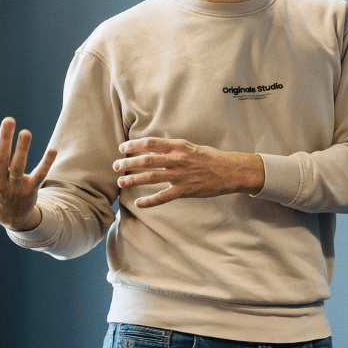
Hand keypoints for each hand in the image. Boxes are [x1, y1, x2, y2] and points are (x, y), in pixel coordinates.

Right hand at [0, 118, 56, 230]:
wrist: (8, 215)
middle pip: (1, 158)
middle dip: (4, 139)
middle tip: (9, 120)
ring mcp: (14, 187)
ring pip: (19, 166)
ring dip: (23, 149)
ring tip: (26, 132)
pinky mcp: (31, 189)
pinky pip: (39, 175)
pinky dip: (46, 163)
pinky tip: (53, 150)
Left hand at [112, 138, 264, 207]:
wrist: (231, 171)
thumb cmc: (212, 158)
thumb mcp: (193, 148)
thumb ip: (174, 149)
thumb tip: (155, 150)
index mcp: (179, 147)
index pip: (150, 143)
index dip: (134, 145)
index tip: (123, 148)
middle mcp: (178, 160)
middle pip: (146, 160)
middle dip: (128, 163)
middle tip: (116, 166)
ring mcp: (181, 176)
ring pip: (151, 178)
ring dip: (133, 180)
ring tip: (121, 182)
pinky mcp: (185, 190)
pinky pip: (163, 197)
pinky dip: (149, 201)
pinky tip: (138, 203)